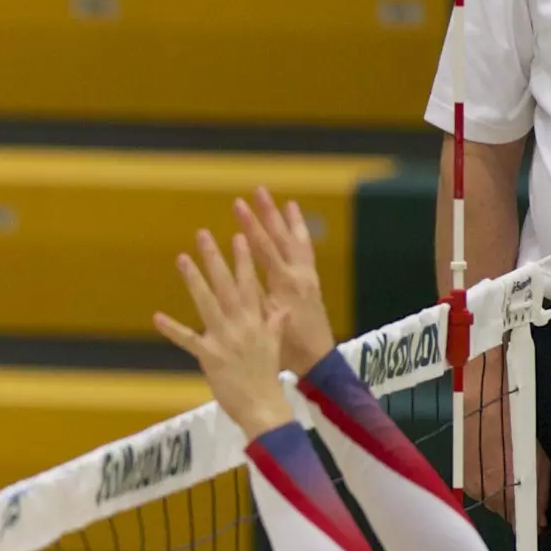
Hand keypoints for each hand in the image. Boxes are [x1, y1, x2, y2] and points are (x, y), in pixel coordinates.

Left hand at [156, 225, 298, 437]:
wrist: (264, 406)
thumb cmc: (266, 376)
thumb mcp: (275, 346)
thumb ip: (274, 324)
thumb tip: (281, 307)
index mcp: (258, 320)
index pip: (250, 283)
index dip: (244, 259)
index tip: (239, 235)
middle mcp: (242, 324)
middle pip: (227, 285)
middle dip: (215, 258)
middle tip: (203, 234)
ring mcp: (225, 339)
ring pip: (207, 303)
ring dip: (194, 280)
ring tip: (182, 258)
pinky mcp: (210, 356)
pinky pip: (188, 339)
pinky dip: (172, 328)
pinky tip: (157, 317)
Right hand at [234, 187, 337, 374]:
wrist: (318, 359)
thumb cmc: (287, 346)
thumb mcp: (265, 324)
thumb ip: (252, 299)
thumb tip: (232, 277)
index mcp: (285, 284)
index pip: (265, 248)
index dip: (251, 227)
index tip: (239, 207)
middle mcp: (299, 275)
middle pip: (282, 237)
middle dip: (268, 214)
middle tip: (258, 192)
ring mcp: (308, 277)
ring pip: (299, 242)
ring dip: (290, 221)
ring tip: (285, 202)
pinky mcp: (313, 283)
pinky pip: (308, 254)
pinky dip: (302, 237)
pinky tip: (297, 227)